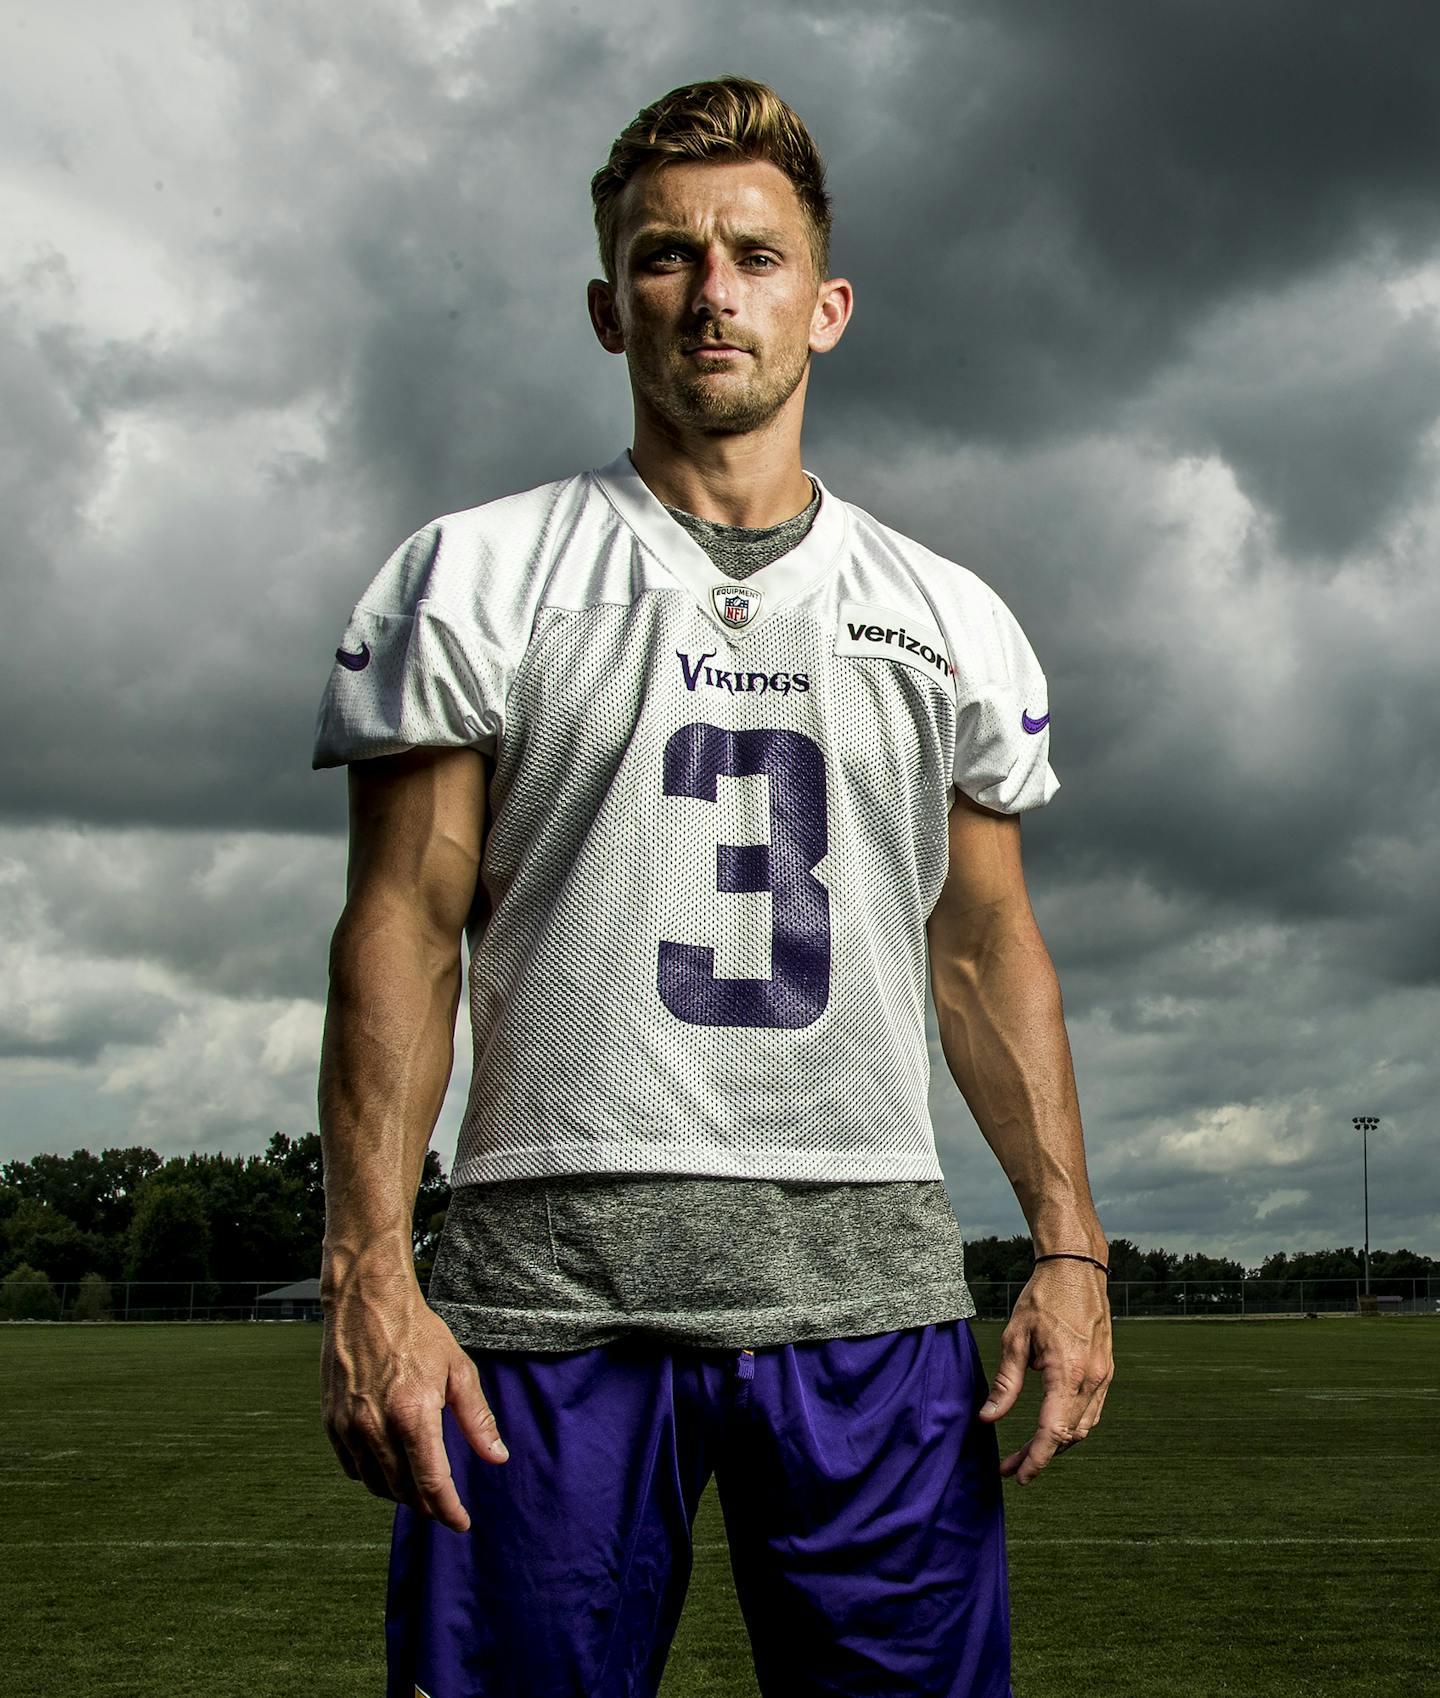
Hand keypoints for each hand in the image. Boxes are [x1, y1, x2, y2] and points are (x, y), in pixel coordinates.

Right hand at [321, 1271, 508, 1531]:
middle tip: (443, 1503)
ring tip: (418, 1487)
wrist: (367, 1302)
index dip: (448, 1511)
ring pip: (376, 1484)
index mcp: (413, 1416)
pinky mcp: (331, 1422)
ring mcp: (349, 1427)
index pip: (432, 1484)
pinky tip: (388, 1467)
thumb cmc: (418, 1332)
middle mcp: (376, 1428)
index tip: (461, 1523)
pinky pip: (352, 1467)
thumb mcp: (458, 1369)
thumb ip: (477, 1419)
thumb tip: (498, 1458)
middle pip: (403, 1490)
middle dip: (427, 1504)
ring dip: (399, 1494)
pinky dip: (372, 1476)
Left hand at [977, 1259, 1112, 1484]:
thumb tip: (988, 1418)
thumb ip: (1005, 1382)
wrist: (1077, 1268)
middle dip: (1041, 1456)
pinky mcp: (1106, 1370)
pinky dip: (1072, 1425)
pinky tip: (1051, 1427)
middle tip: (1010, 1465)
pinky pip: (1092, 1410)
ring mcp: (1104, 1376)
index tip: (1017, 1477)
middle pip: (1069, 1435)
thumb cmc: (1043, 1298)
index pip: (1052, 1431)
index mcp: (1069, 1373)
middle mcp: (1093, 1380)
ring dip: (1058, 1443)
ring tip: (1027, 1451)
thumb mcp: (1015, 1337)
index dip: (1035, 1459)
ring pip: (1084, 1427)